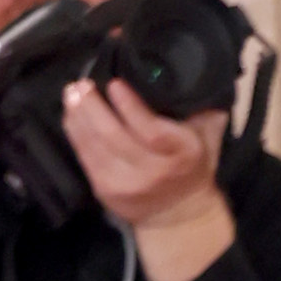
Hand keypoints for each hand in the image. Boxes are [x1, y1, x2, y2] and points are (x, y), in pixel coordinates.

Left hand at [63, 79, 233, 280]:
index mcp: (181, 154)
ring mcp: (127, 185)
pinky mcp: (106, 192)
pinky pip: (85, 158)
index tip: (114, 83)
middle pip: (114, 137)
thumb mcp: (208, 132)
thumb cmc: (191, 163)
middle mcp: (154, 173)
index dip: (129, 106)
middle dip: (93, 107)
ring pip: (95, 146)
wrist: (179, 213)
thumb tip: (191, 67)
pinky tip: (71, 115)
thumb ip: (202, 104)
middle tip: (82, 83)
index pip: (151, 131)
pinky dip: (75, 133)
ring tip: (72, 94)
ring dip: (79, 117)